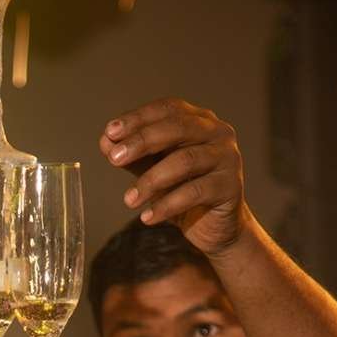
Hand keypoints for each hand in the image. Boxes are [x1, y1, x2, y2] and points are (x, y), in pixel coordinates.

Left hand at [99, 97, 247, 256]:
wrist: (215, 226)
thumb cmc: (183, 192)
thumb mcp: (153, 170)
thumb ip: (133, 156)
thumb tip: (106, 142)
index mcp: (198, 120)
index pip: (167, 109)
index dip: (138, 118)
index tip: (110, 132)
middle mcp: (217, 132)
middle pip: (177, 129)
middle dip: (141, 142)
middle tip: (114, 159)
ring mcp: (227, 158)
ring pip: (185, 161)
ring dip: (151, 180)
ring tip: (128, 200)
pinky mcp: (230, 186)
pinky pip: (195, 192)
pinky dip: (167, 205)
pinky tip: (147, 218)